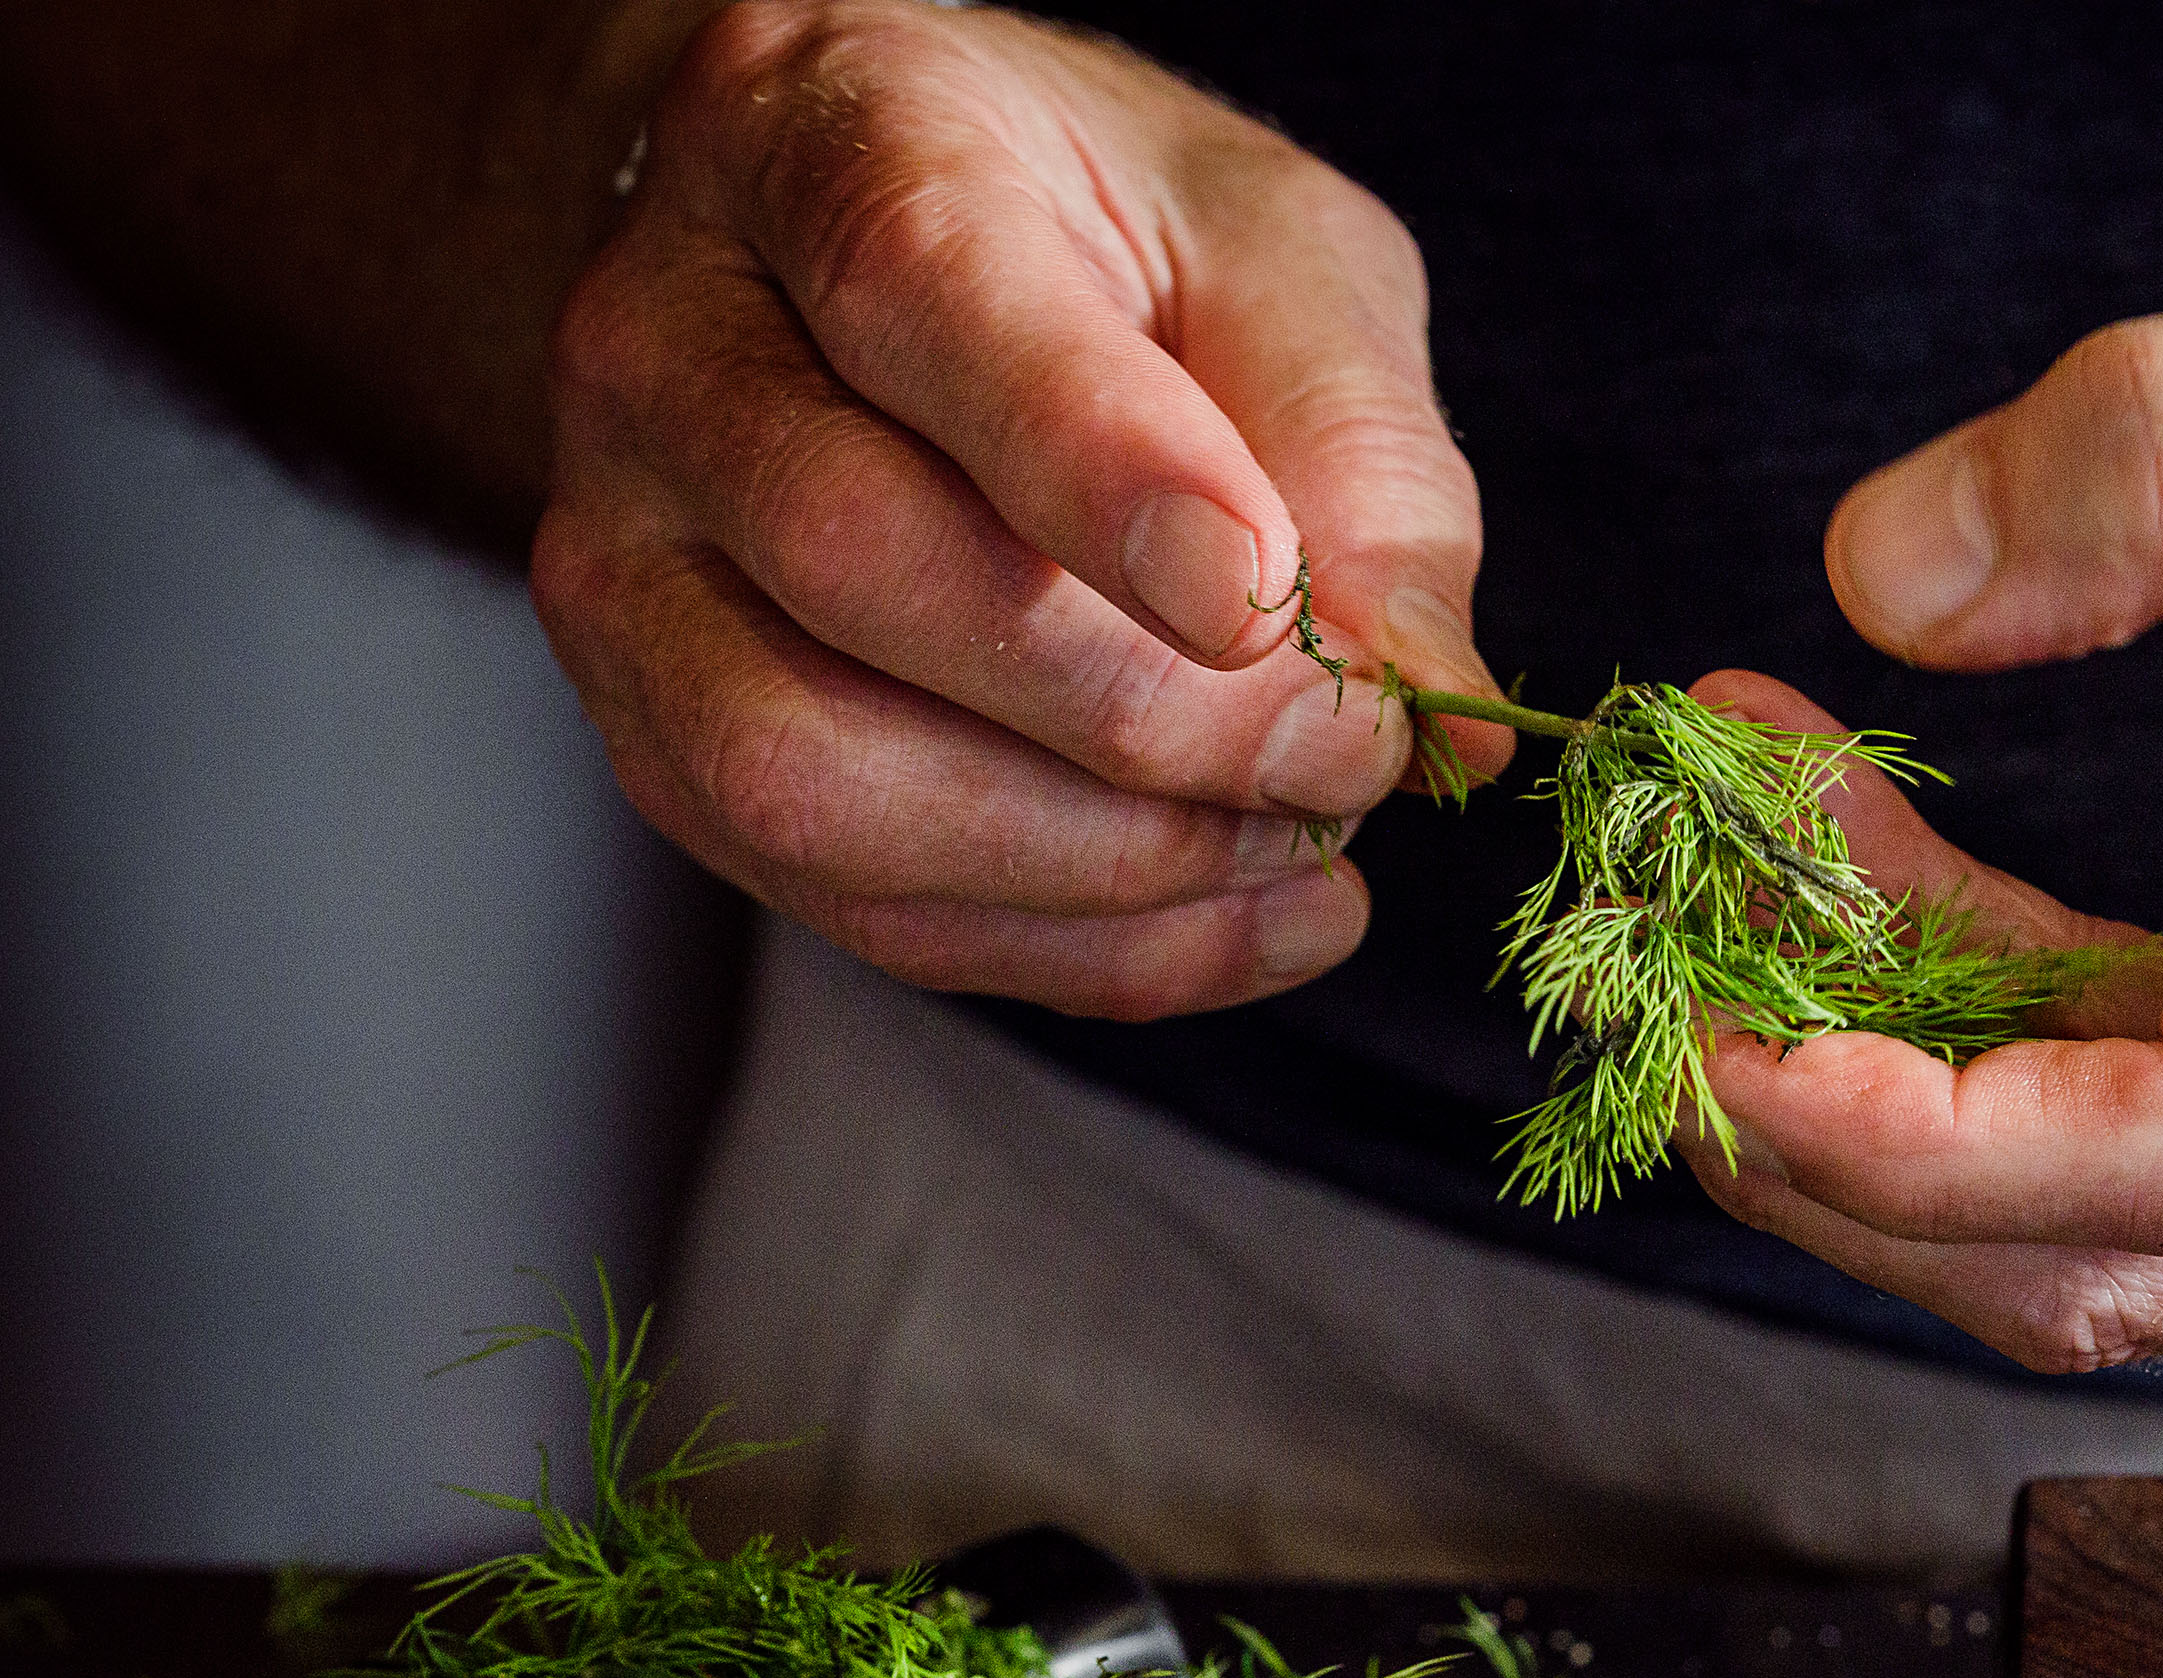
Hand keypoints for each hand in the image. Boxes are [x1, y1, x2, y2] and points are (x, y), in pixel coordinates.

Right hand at [530, 0, 1508, 1017]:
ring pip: (809, 771)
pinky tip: (1246, 915)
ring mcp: (621, 560)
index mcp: (830, 139)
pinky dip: (1083, 947)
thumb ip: (1361, 450)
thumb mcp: (1282, 260)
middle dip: (1145, 711)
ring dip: (1100, 861)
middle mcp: (668, 343)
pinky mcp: (661, 744)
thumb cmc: (1106, 256)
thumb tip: (1434, 695)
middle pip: (855, 559)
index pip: (923, 298)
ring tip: (1298, 844)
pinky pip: (853, 904)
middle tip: (1345, 753)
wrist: (884, 298)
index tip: (1264, 599)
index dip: (1100, 474)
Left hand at [1687, 231, 2162, 1369]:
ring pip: (2135, 1253)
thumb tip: (1882, 576)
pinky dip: (2022, 1079)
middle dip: (1847, 1141)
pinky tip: (1912, 903)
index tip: (1705, 1020)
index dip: (1914, 1126)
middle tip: (1663, 936)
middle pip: (2113, 1267)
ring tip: (1757, 866)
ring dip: (1914, 1104)